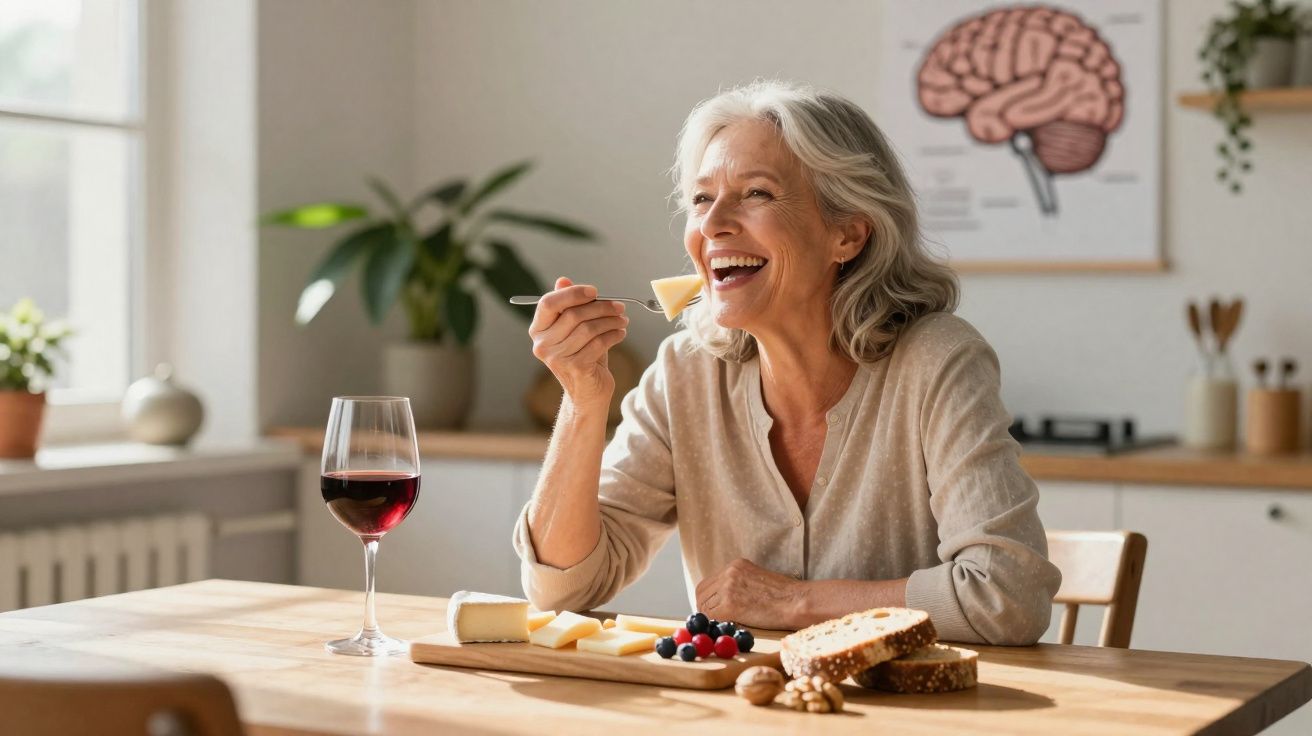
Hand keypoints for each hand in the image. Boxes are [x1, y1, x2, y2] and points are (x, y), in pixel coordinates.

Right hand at [529, 276, 628, 409]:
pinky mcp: (575, 368)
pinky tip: (621, 333)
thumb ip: (568, 306)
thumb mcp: (574, 330)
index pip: (549, 303)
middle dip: (601, 307)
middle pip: (573, 314)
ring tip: (622, 321)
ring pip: (588, 328)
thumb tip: (562, 280)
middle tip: (619, 307)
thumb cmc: (582, 356)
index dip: (573, 294)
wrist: (588, 393)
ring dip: (610, 321)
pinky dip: (614, 335)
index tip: (595, 291)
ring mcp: (557, 358)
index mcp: (538, 330)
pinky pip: (598, 343)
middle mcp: (542, 345)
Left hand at [695, 558, 803, 629]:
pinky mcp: (730, 605)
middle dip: (705, 609)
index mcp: (736, 565)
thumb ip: (740, 584)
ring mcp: (728, 588)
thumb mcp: (758, 580)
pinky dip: (716, 625)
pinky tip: (728, 627)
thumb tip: (724, 600)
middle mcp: (729, 572)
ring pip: (705, 607)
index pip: (708, 583)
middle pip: (701, 594)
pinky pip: (711, 618)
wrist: (796, 601)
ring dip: (711, 618)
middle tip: (713, 622)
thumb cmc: (785, 596)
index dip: (707, 599)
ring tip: (724, 625)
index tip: (711, 610)